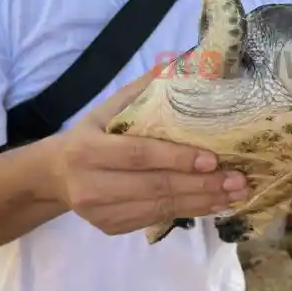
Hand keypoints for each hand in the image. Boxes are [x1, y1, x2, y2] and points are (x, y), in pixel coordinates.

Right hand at [47, 72, 249, 235]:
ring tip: (236, 193)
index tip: (213, 159)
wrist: (53, 177)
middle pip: (155, 186)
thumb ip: (141, 90)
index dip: (177, 158)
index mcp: (88, 150)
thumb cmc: (89, 134)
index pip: (139, 155)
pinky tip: (214, 204)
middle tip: (238, 179)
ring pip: (160, 207)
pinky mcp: (111, 227)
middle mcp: (91, 185)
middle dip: (202, 184)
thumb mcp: (107, 108)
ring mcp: (101, 212)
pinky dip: (190, 211)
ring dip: (203, 201)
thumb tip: (181, 62)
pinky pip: (157, 219)